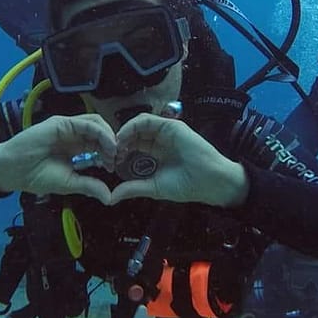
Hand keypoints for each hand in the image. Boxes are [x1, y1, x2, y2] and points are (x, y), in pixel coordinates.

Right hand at [0, 114, 116, 203]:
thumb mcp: (69, 183)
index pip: (99, 145)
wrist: (13, 171)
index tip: (115, 166)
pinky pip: (86, 123)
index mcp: (76, 148)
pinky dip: (100, 132)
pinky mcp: (61, 123)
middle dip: (113, 144)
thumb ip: (89, 186)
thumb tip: (110, 198)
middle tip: (118, 158)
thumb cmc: (36, 176)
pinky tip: (106, 144)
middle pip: (101, 133)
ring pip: (96, 124)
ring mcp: (68, 127)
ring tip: (113, 152)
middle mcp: (73, 135)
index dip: (110, 153)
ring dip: (109, 136)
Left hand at [109, 113, 247, 206]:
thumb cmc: (187, 185)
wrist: (209, 181)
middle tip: (107, 153)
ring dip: (123, 133)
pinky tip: (122, 137)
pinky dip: (132, 126)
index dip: (120, 152)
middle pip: (133, 135)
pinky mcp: (170, 125)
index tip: (109, 163)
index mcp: (157, 153)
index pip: (133, 146)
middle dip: (118, 142)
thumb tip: (111, 197)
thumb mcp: (154, 187)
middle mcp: (160, 140)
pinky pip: (146, 120)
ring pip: (137, 125)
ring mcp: (165, 131)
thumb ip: (133, 188)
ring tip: (114, 146)